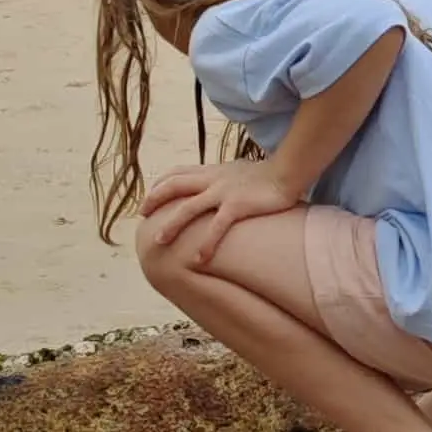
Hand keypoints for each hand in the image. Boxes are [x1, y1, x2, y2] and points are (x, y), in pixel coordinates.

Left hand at [137, 163, 302, 263]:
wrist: (289, 171)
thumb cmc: (268, 174)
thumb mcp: (239, 171)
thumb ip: (225, 177)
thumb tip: (219, 185)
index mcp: (213, 171)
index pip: (178, 172)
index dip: (160, 183)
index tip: (148, 196)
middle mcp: (213, 179)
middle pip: (175, 186)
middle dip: (155, 200)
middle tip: (142, 216)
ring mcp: (224, 192)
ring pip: (188, 208)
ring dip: (171, 225)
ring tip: (159, 242)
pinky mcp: (237, 206)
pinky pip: (216, 227)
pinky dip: (206, 244)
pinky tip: (198, 260)